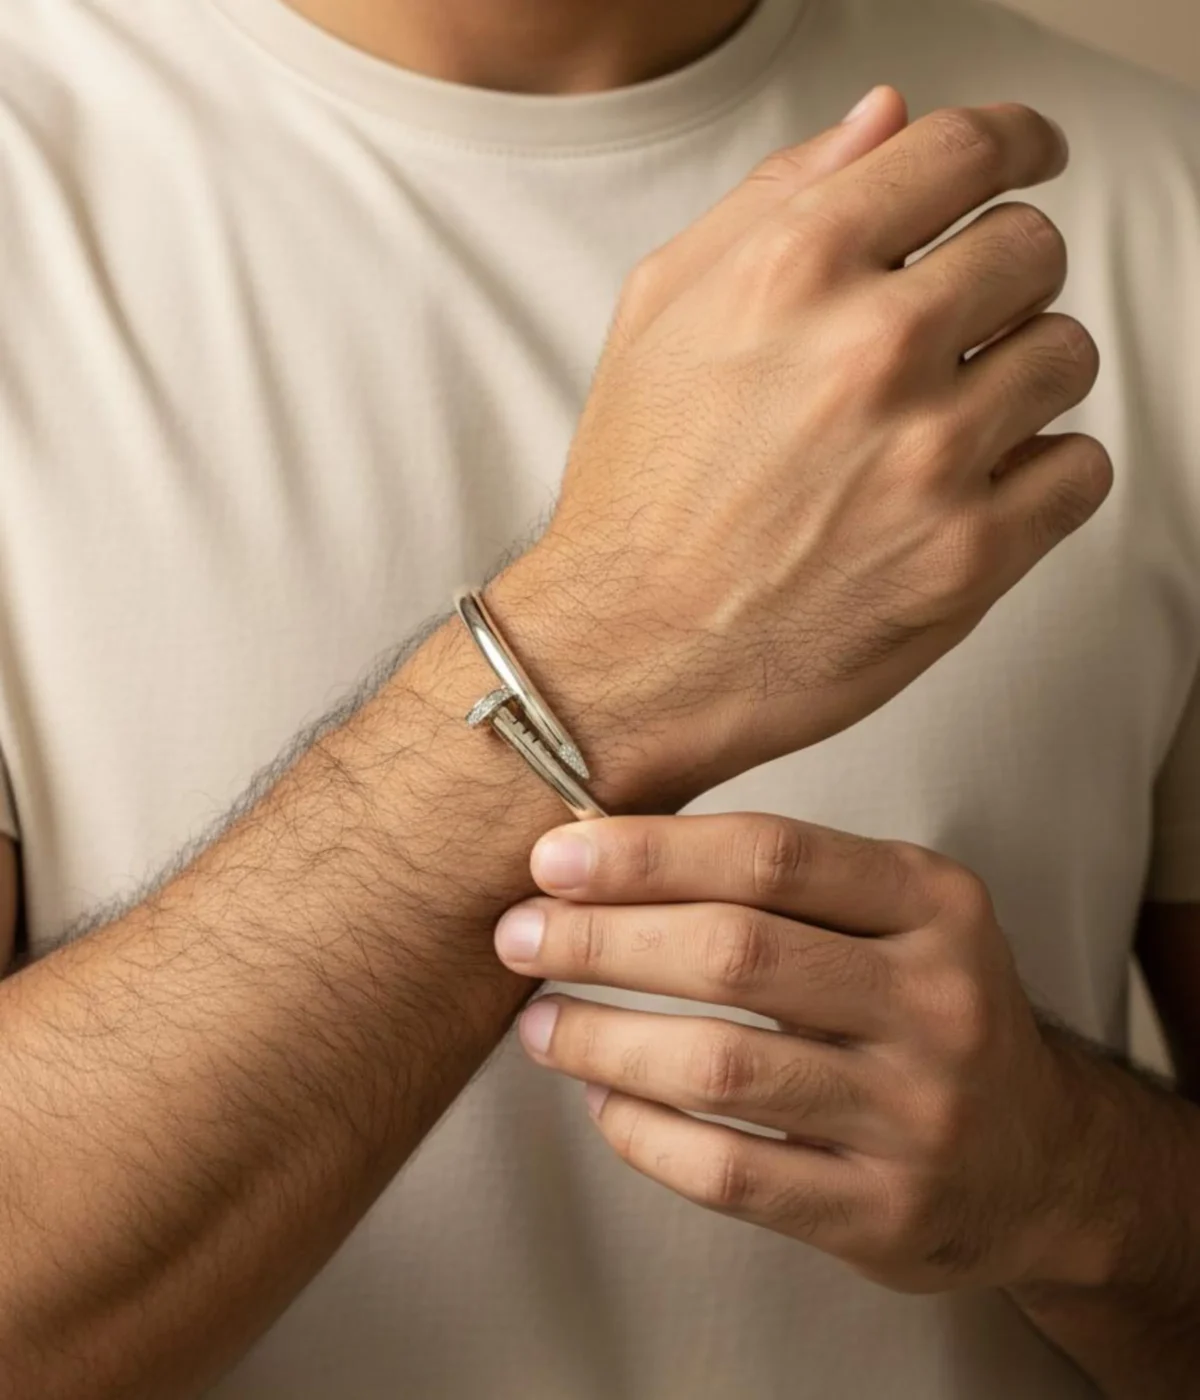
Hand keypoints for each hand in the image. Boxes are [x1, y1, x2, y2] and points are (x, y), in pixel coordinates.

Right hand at [491, 90, 1109, 810]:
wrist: (628, 651)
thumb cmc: (639, 491)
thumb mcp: (661, 315)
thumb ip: (774, 199)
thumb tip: (886, 120)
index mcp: (792, 269)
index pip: (966, 150)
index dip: (1015, 141)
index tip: (1030, 156)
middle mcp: (872, 349)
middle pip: (1033, 247)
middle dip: (1001, 277)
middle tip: (955, 327)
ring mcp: (931, 456)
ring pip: (1067, 356)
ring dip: (1019, 378)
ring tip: (944, 423)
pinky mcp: (970, 555)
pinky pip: (1080, 470)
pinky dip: (1040, 474)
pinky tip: (970, 490)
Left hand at [493, 813, 1114, 1293]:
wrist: (1038, 1158)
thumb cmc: (927, 1009)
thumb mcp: (897, 916)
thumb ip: (781, 882)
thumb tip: (603, 856)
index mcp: (935, 903)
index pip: (769, 854)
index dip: (647, 853)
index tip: (554, 857)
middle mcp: (939, 1002)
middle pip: (735, 952)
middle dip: (602, 938)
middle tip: (520, 935)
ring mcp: (918, 1115)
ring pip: (721, 1067)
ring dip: (603, 1037)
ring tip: (540, 1022)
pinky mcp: (883, 1212)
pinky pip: (730, 1173)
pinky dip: (642, 1132)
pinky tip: (602, 1098)